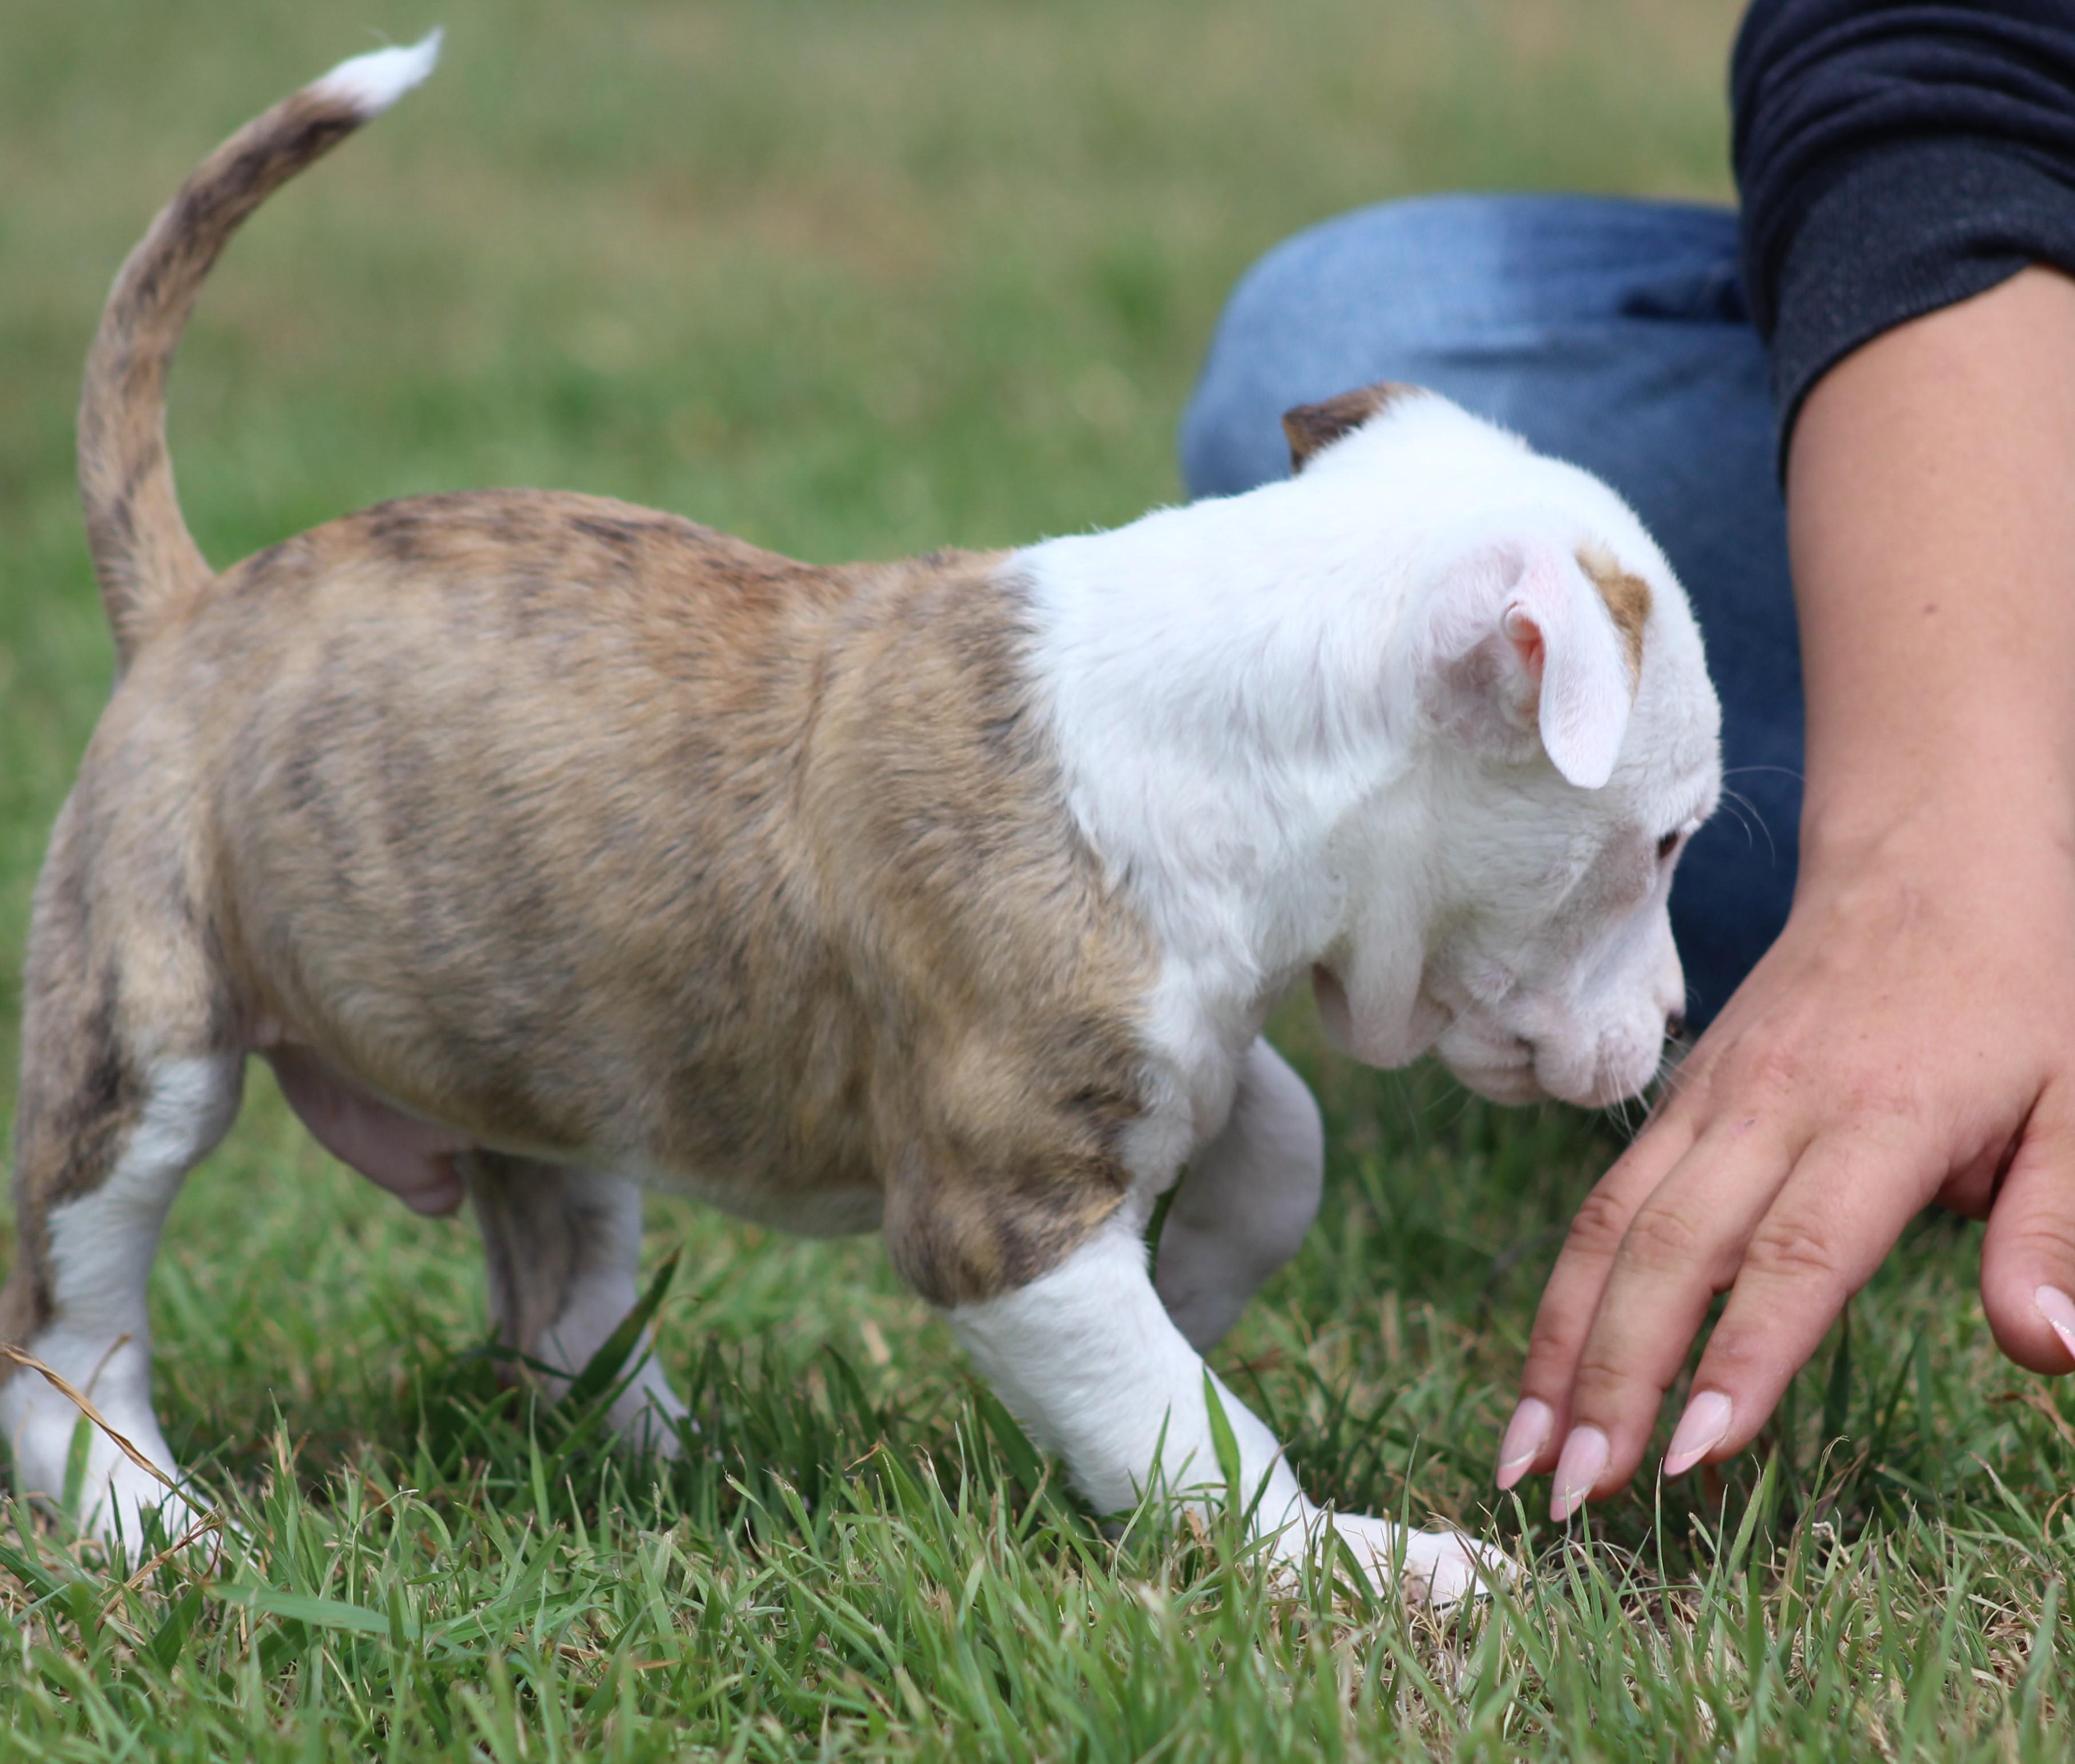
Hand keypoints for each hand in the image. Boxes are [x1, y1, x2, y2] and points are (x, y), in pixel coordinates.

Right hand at [1495, 802, 2074, 1516]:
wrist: (1924, 866)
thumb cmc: (2019, 995)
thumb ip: (2057, 1228)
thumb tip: (2045, 1351)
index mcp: (1877, 1118)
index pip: (1793, 1255)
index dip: (1738, 1356)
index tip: (1689, 1456)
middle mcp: (1768, 1110)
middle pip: (1668, 1251)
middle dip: (1610, 1376)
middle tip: (1570, 1492)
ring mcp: (1708, 1103)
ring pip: (1607, 1228)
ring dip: (1559, 1344)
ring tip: (1524, 1452)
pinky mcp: (1679, 1104)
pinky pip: (1602, 1203)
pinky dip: (1564, 1292)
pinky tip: (1544, 1366)